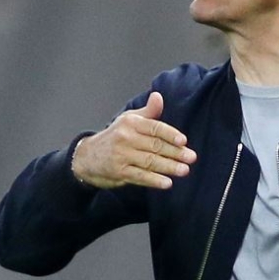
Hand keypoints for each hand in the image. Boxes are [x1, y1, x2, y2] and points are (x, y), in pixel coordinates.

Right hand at [71, 92, 196, 189]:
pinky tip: (167, 183)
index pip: (154, 128)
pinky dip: (154, 180)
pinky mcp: (119, 171)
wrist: (87, 157)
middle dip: (175, 152)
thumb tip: (158, 96)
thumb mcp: (128, 120)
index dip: (170, 134)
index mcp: (131, 123)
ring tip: (184, 170)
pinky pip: (140, 176)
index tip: (183, 141)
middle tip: (191, 158)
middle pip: (155, 145)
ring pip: (149, 161)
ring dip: (168, 167)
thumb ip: (148, 112)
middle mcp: (125, 138)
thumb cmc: (114, 137)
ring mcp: (121, 155)